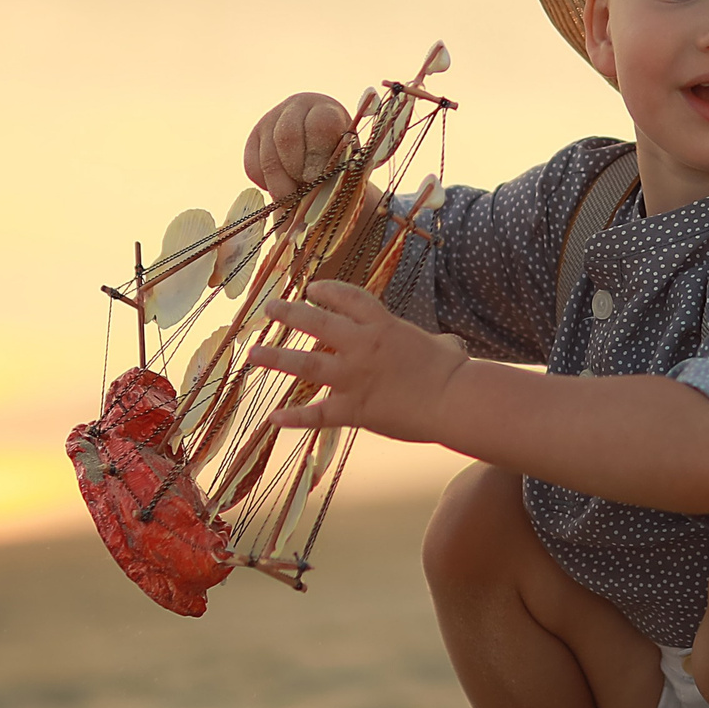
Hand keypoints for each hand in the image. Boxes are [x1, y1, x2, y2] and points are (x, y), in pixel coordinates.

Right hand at [243, 92, 352, 199]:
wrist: (319, 146)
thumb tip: (318, 190)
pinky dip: (266, 184)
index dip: (316, 155)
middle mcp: (296, 107)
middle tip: (304, 193)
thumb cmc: (338, 156)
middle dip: (295, 171)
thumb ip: (336, 169)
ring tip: (294, 200)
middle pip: (287, 138)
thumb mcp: (345, 158)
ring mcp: (271, 120)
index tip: (317, 178)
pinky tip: (282, 188)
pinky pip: (253, 167)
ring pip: (268, 157)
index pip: (318, 125)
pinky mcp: (254, 137)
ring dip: (281, 185)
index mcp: (325, 109)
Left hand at [251, 281, 470, 441]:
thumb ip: (438, 343)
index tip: (313, 288)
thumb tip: (449, 345)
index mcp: (383, 326)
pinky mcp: (354, 409)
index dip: (329, 291)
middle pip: (318, 323)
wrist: (454, 400)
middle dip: (290, 314)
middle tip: (269, 307)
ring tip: (253, 354)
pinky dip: (294, 418)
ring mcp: (354, 377)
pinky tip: (272, 419)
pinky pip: (318, 415)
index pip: (350, 299)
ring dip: (277, 358)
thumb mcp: (446, 346)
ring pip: (306, 365)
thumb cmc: (455, 372)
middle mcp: (362, 346)